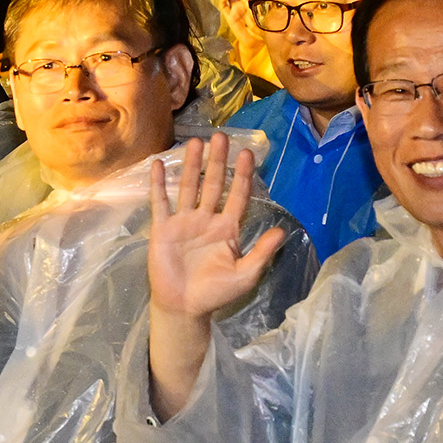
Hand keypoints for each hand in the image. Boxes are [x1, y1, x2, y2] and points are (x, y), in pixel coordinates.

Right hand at [148, 134, 287, 321]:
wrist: (184, 307)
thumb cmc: (215, 293)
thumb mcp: (245, 275)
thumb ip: (262, 253)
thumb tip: (282, 231)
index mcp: (227, 228)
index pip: (238, 195)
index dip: (243, 175)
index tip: (247, 153)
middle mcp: (206, 219)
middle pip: (213, 184)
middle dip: (217, 161)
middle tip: (220, 136)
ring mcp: (183, 222)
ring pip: (188, 187)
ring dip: (192, 166)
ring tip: (196, 142)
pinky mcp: (163, 228)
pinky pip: (160, 202)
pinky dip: (159, 183)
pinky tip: (159, 164)